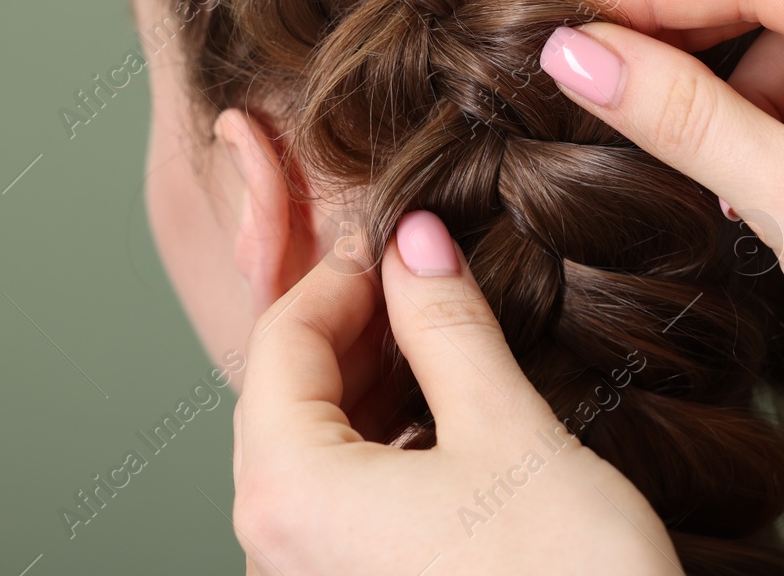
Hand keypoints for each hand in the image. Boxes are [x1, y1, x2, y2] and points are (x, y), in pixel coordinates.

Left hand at [230, 208, 679, 575]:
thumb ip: (449, 325)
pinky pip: (341, 502)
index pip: (280, 342)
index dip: (340, 273)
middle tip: (425, 277)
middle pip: (286, 397)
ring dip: (372, 382)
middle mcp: (275, 549)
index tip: (400, 238)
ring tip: (442, 337)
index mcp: (289, 494)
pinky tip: (445, 422)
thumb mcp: (508, 434)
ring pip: (314, 450)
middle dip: (354, 325)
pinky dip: (384, 444)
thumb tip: (415, 241)